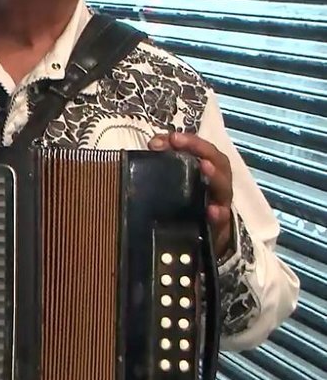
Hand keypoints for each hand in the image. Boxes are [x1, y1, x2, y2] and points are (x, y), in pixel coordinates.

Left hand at [149, 131, 232, 257]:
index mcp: (207, 172)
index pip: (204, 150)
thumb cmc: (182, 206)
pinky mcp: (219, 229)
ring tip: (205, 166)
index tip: (172, 137)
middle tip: (180, 142)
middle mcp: (216, 186)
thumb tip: (154, 143)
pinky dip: (218, 215)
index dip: (191, 141)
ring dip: (215, 175)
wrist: (190, 243)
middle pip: (218, 163)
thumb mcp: (172, 181)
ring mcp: (220, 206)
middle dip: (200, 149)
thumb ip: (164, 160)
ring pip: (224, 188)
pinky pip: (222, 221)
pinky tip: (212, 211)